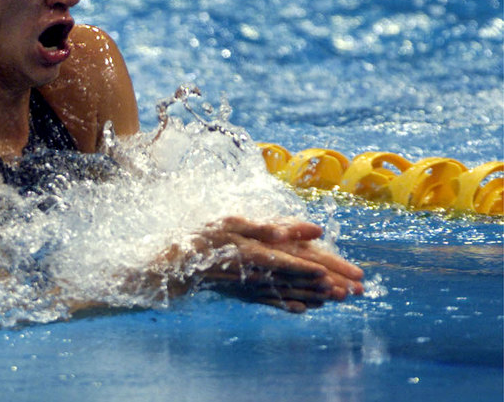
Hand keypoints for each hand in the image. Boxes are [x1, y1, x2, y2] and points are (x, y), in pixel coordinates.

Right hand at [153, 216, 364, 312]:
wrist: (177, 266)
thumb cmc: (205, 238)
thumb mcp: (235, 224)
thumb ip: (272, 227)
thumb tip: (311, 229)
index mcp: (263, 254)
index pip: (303, 262)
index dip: (328, 268)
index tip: (350, 276)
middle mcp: (263, 275)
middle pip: (303, 279)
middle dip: (331, 284)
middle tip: (358, 291)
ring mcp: (255, 288)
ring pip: (293, 293)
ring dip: (318, 296)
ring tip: (342, 300)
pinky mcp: (246, 294)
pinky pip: (274, 302)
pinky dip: (292, 305)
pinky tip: (306, 310)